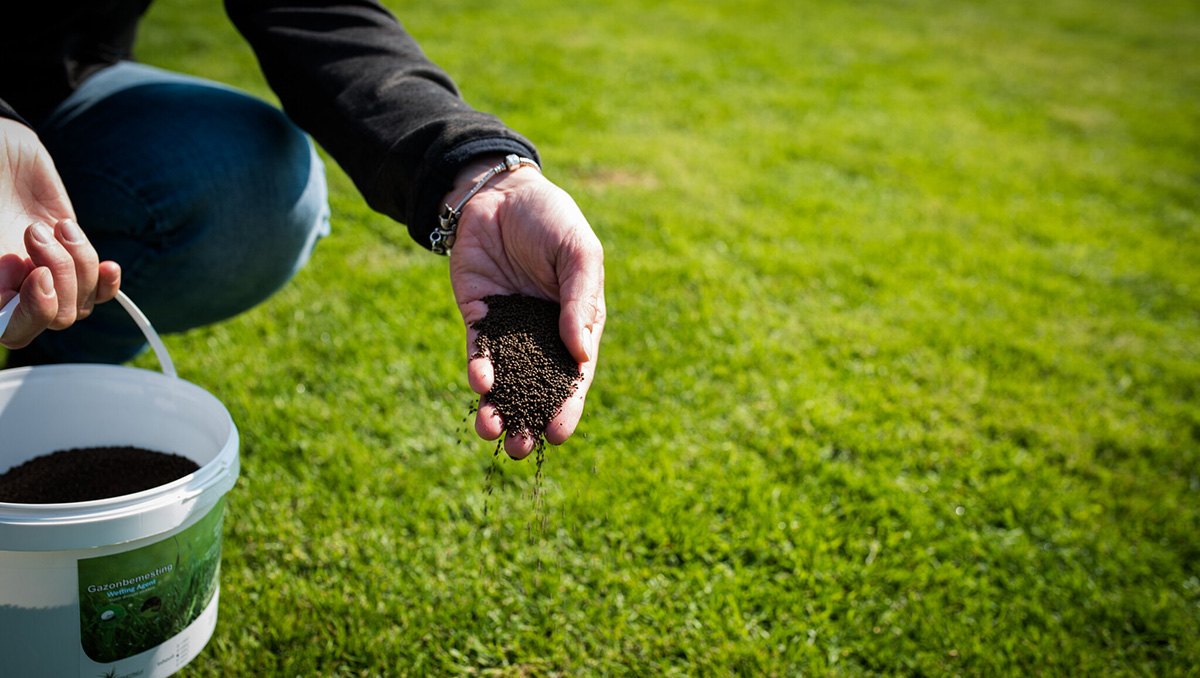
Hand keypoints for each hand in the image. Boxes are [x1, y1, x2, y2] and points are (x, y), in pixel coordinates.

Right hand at [0, 118, 120, 348]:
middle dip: (59, 274)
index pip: (14, 332)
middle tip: (37, 233)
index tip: (38, 274)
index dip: (33, 313)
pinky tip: (110, 266)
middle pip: (59, 317)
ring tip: (56, 226)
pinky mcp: (75, 260)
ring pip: (83, 300)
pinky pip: (101, 292)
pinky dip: (108, 281)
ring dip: (77, 260)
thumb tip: (7, 289)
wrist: (2, 154)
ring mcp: (50, 276)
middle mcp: (19, 289)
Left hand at [448, 156, 605, 458]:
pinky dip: (479, 370)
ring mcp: (510, 329)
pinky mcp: (479, 317)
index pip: (574, 378)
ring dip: (497, 408)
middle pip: (536, 390)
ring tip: (491, 429)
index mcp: (577, 326)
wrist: (501, 191)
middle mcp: (543, 336)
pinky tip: (480, 381)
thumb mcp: (578, 254)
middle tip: (519, 448)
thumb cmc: (552, 220)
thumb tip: (580, 355)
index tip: (558, 434)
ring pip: (504, 380)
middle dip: (527, 422)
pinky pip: (480, 351)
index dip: (567, 408)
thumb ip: (579, 302)